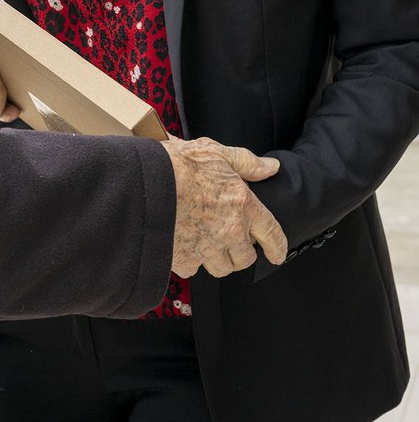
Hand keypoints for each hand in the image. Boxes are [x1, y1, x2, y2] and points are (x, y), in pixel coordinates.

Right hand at [162, 137, 287, 277]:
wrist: (145, 184)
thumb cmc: (177, 165)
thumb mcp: (214, 152)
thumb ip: (245, 161)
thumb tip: (270, 167)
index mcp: (242, 205)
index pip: (271, 234)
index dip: (277, 247)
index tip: (277, 254)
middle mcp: (230, 232)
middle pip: (245, 259)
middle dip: (239, 251)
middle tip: (227, 240)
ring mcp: (208, 249)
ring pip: (221, 267)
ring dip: (216, 258)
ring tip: (203, 242)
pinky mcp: (185, 260)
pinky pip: (193, 269)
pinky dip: (189, 260)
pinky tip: (182, 243)